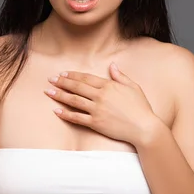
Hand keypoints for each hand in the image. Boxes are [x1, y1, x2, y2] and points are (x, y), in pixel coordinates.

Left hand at [44, 62, 160, 145]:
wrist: (144, 128)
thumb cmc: (141, 108)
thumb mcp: (133, 87)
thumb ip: (120, 76)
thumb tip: (112, 65)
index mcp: (109, 86)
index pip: (86, 78)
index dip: (73, 75)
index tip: (63, 73)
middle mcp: (100, 96)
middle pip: (77, 87)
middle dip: (62, 82)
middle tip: (50, 79)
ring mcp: (97, 110)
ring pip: (74, 100)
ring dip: (60, 95)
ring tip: (49, 91)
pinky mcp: (96, 123)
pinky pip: (77, 118)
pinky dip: (65, 114)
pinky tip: (56, 110)